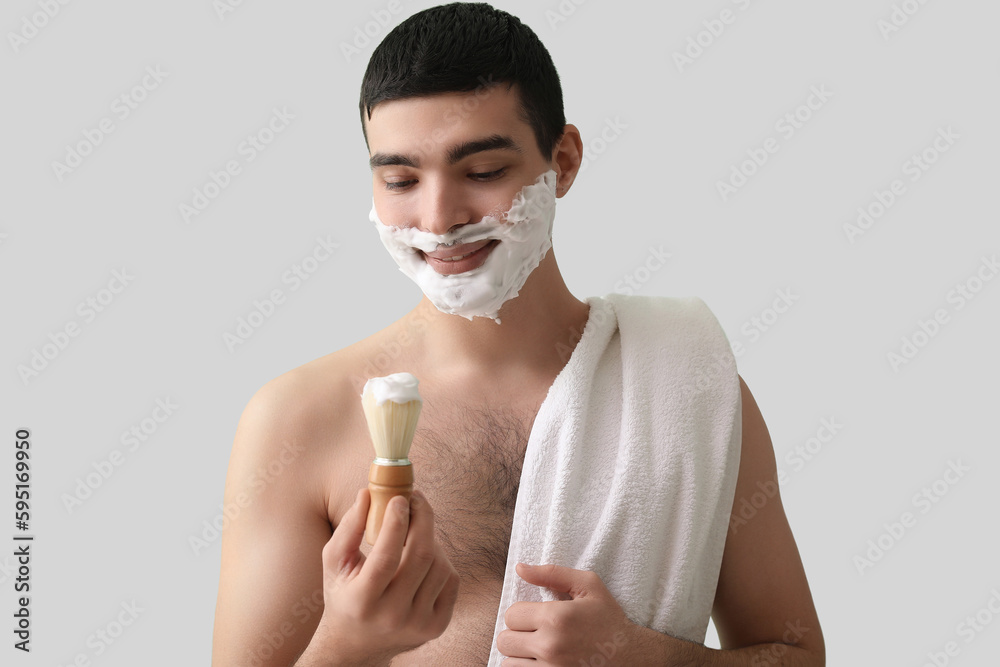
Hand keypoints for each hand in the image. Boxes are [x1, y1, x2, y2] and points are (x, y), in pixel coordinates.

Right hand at [311, 488, 459, 662]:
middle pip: (420, 557)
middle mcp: (391, 616)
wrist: (357, 644)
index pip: (385, 558)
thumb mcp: (334, 564)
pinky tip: (424, 556)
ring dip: (431, 539)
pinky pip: (451, 580)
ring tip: (414, 531)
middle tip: (415, 499)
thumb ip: (349, 528)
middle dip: (422, 519)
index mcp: (361, 602)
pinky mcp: (437, 626)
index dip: (395, 523)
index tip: (399, 497)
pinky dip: (441, 560)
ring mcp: (418, 624)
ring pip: (440, 566)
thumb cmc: (344, 595)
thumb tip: (368, 494)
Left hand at [497, 563, 641, 665]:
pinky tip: (542, 663)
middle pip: (505, 640)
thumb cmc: (609, 619)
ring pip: (508, 663)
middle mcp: (550, 645)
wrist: (632, 657)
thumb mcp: (588, 586)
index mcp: (556, 617)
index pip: (511, 615)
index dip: (522, 614)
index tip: (537, 617)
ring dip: (520, 656)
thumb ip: (552, 573)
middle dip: (518, 635)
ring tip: (539, 651)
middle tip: (536, 634)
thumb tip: (519, 568)